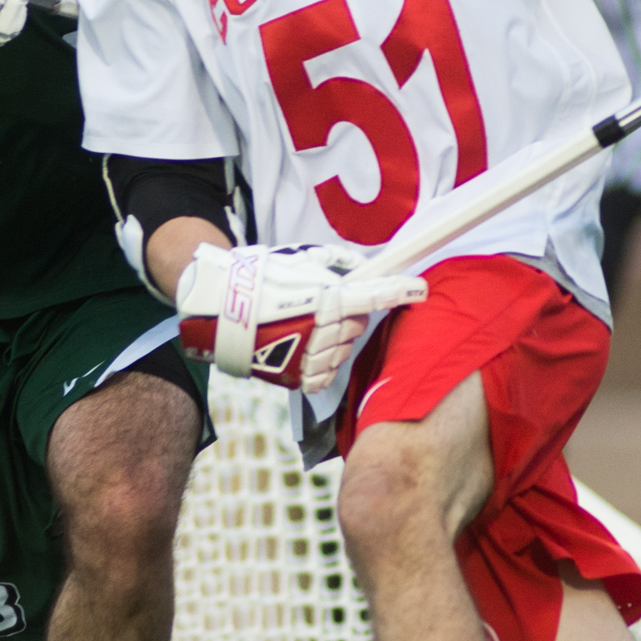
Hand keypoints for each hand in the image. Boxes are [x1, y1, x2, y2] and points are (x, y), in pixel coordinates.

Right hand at [173, 243, 428, 392]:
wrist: (220, 310)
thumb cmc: (259, 280)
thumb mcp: (299, 263)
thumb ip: (336, 266)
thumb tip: (362, 271)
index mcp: (325, 299)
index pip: (372, 296)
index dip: (400, 291)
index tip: (420, 289)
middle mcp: (322, 331)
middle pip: (357, 327)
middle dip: (349, 318)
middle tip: (324, 308)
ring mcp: (309, 357)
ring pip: (343, 351)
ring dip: (333, 341)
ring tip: (306, 329)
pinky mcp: (297, 377)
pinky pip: (325, 375)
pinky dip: (320, 364)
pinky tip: (304, 350)